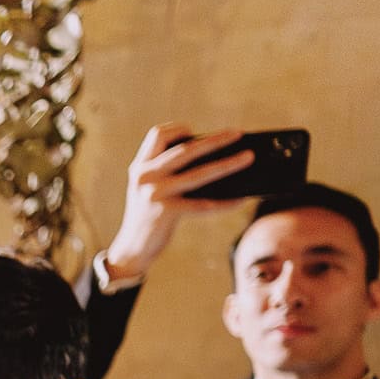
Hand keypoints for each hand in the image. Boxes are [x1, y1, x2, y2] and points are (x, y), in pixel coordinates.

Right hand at [102, 124, 253, 283]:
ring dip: (228, 164)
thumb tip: (212, 157)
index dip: (178, 129)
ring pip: (199, 173)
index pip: (158, 134)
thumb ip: (165, 171)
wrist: (131, 249)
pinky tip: (240, 199)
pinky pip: (203, 205)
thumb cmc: (147, 217)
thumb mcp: (148, 189)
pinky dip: (225, 202)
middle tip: (238, 134)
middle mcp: (145, 177)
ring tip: (248, 158)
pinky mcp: (166, 213)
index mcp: (139, 167)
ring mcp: (155, 194)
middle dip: (215, 140)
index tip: (195, 132)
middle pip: (185, 150)